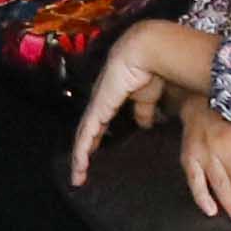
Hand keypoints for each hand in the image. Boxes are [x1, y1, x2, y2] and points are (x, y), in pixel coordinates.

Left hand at [67, 21, 189, 176]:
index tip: (94, 155)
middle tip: (81, 173)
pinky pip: (86, 135)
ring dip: (80, 158)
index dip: (97, 140)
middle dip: (84, 153)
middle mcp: (101, 102)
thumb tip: (145, 125)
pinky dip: (82, 152)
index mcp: (113, 99)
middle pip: (88, 132)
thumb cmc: (152, 70)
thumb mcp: (149, 98)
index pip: (99, 124)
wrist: (148, 53)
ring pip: (84, 137)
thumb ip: (144, 111)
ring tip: (78, 177)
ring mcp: (97, 106)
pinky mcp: (98, 109)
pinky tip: (80, 166)